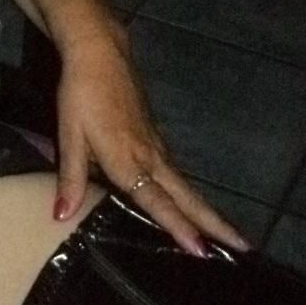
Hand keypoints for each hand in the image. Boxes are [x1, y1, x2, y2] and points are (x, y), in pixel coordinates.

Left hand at [53, 21, 249, 256]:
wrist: (99, 52)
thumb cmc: (81, 95)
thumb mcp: (69, 135)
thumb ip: (70, 178)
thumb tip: (60, 216)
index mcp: (128, 161)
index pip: (158, 202)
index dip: (179, 228)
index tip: (204, 252)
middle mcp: (150, 157)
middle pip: (187, 196)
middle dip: (215, 223)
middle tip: (244, 248)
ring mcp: (156, 145)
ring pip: (185, 185)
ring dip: (206, 210)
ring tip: (226, 235)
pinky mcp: (154, 134)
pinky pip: (176, 172)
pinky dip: (188, 192)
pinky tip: (188, 202)